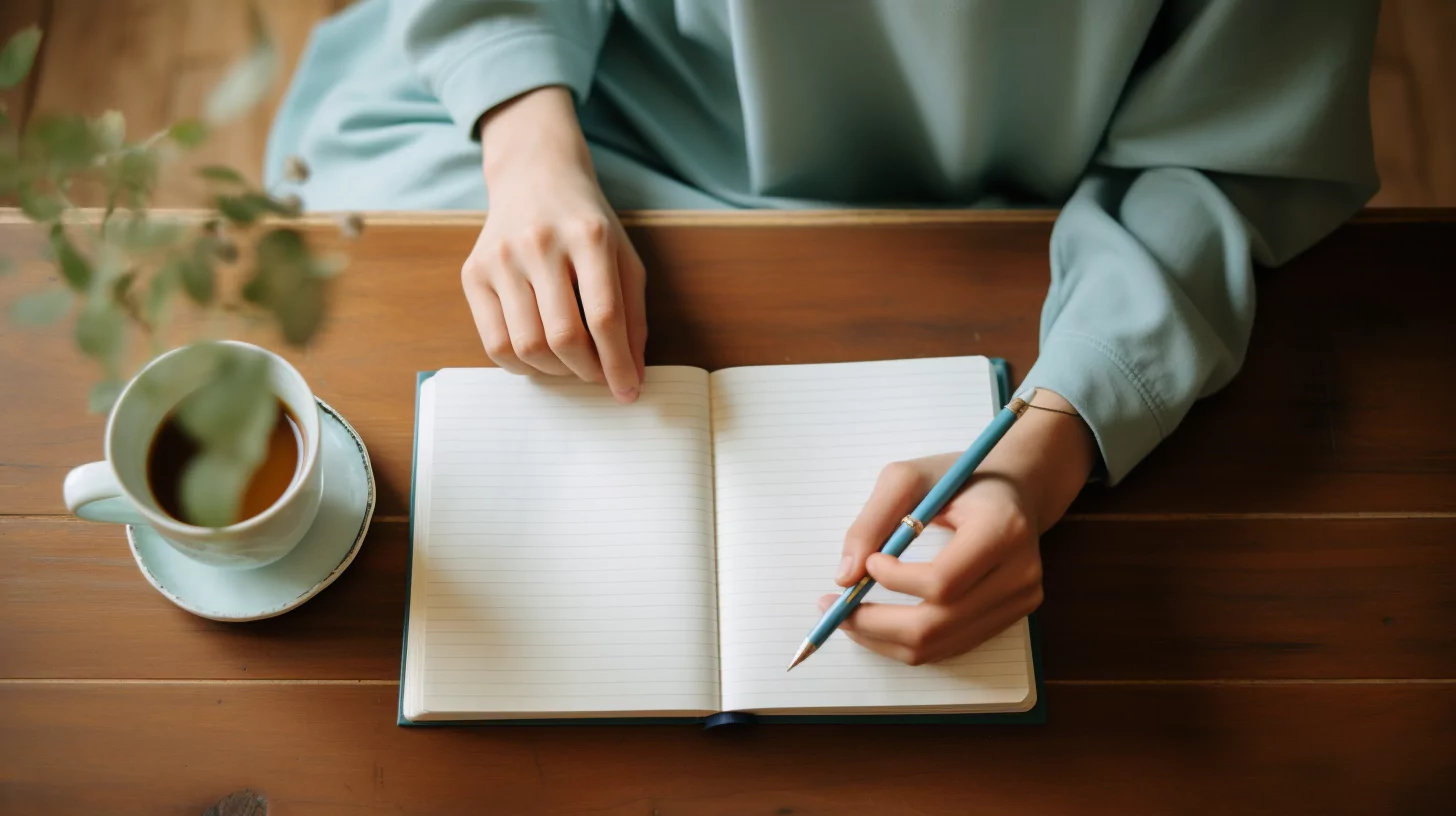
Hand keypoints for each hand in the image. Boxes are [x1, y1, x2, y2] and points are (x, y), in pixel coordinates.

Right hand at [462, 87, 646, 402]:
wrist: (533, 175)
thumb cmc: (585, 222)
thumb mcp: (623, 255)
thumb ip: (632, 313)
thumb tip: (632, 373)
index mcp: (588, 236)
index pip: (605, 317)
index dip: (618, 364)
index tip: (628, 391)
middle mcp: (541, 243)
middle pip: (563, 336)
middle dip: (587, 372)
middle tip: (598, 377)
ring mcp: (501, 258)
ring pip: (526, 346)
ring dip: (555, 372)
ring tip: (571, 366)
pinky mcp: (473, 273)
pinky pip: (493, 342)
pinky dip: (520, 366)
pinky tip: (539, 358)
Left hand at [823, 391, 1096, 664]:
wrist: (1014, 491)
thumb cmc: (957, 478)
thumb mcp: (908, 477)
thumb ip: (871, 520)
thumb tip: (845, 578)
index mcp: (1001, 529)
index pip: (942, 580)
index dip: (895, 581)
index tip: (869, 563)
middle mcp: (1019, 573)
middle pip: (937, 625)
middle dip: (875, 623)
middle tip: (835, 609)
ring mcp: (1020, 601)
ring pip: (938, 645)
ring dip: (882, 639)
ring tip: (848, 617)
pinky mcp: (1010, 618)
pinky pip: (948, 646)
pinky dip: (905, 641)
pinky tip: (879, 622)